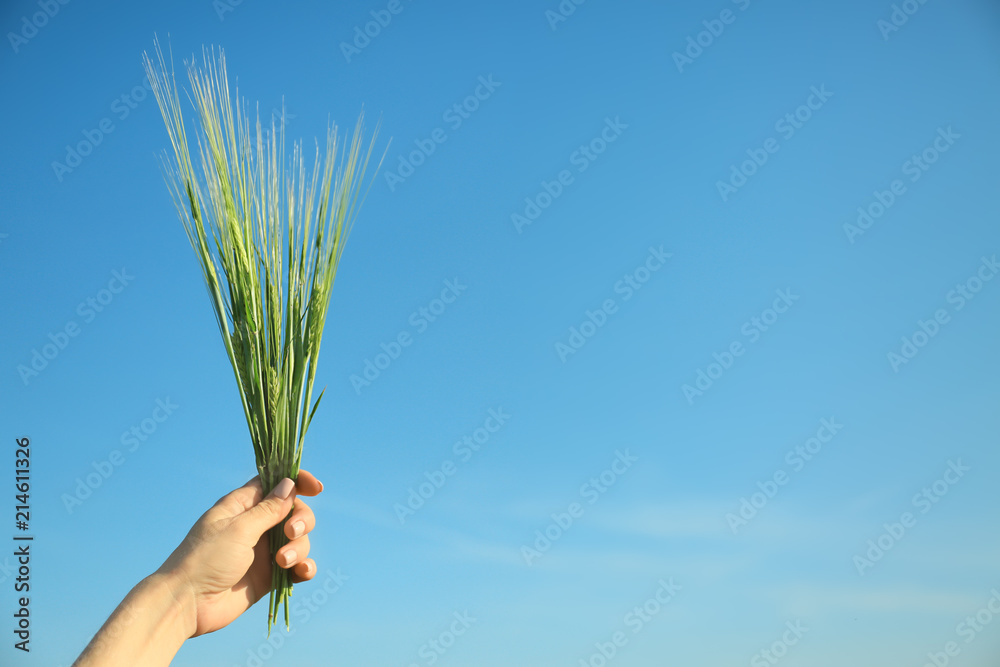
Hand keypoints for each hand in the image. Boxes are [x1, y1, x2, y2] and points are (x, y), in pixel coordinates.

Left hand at [155, 470, 323, 637]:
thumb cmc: (205, 559)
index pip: (275, 484)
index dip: (297, 482)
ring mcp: (263, 552)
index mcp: (243, 506)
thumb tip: (289, 484)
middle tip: (290, 533)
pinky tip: (302, 572)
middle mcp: (256, 526)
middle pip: (293, 512)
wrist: (187, 603)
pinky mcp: (269, 576)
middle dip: (301, 520)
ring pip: (298, 540)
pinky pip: (297, 567)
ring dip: (299, 548)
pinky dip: (304, 567)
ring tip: (282, 562)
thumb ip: (268, 509)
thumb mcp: (238, 529)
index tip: (316, 488)